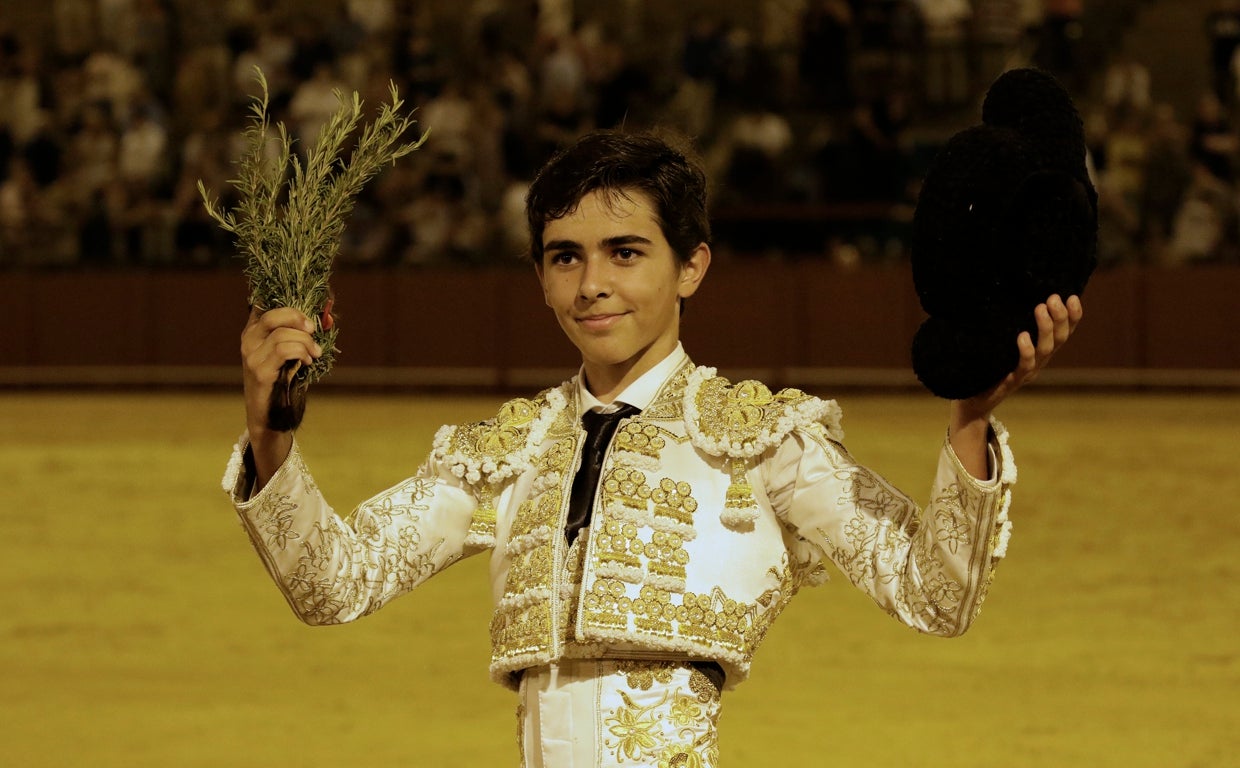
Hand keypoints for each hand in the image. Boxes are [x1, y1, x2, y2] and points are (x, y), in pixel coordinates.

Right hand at [240, 306, 321, 485]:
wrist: (271, 415)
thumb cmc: (284, 381)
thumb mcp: (293, 353)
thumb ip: (302, 334)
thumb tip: (327, 317)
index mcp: (254, 330)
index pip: (265, 304)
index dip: (290, 305)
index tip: (309, 315)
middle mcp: (248, 339)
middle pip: (274, 315)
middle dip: (299, 319)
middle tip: (313, 331)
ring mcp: (250, 355)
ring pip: (282, 334)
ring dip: (305, 342)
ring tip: (313, 354)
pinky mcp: (259, 371)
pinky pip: (283, 351)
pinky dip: (300, 352)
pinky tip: (307, 361)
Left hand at [966, 294, 1082, 416]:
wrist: (976, 400)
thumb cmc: (990, 365)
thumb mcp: (1005, 342)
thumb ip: (1013, 324)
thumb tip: (1010, 292)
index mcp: (1042, 350)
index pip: (1065, 331)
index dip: (1073, 316)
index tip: (1072, 297)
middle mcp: (1040, 360)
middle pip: (1060, 338)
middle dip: (1060, 317)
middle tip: (1053, 298)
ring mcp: (1028, 372)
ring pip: (1045, 349)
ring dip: (1045, 328)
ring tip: (1040, 308)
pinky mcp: (1013, 381)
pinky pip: (1024, 366)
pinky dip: (1026, 350)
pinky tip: (1022, 336)